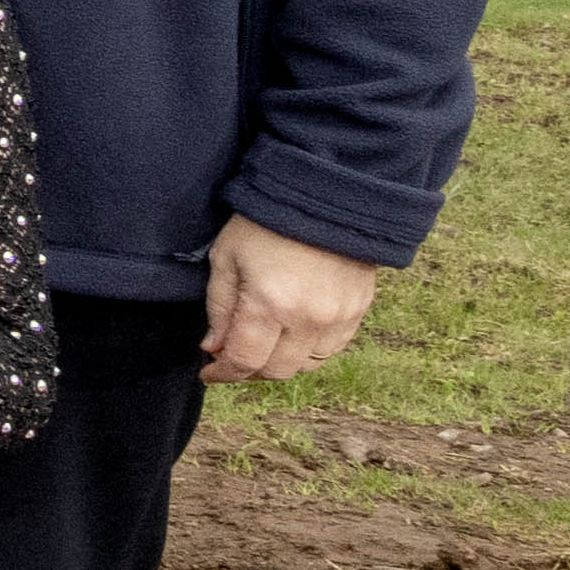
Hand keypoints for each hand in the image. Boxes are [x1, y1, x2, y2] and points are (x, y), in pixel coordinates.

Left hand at [205, 216, 386, 380]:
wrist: (324, 195)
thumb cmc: (265, 222)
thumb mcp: (227, 258)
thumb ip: (219, 309)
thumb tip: (215, 348)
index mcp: (270, 304)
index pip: (245, 361)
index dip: (224, 373)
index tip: (210, 373)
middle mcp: (309, 318)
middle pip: (278, 371)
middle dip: (250, 370)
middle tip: (234, 356)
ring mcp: (339, 317)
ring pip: (307, 365)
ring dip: (281, 363)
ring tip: (264, 345)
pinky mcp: (359, 310)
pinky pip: (332, 348)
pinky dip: (309, 350)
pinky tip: (293, 334)